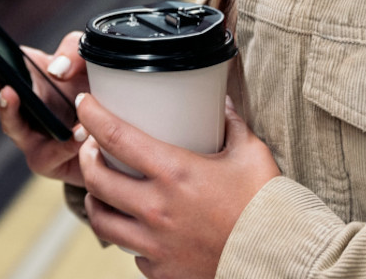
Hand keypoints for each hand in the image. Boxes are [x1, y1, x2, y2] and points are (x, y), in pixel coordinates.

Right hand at [0, 16, 89, 186]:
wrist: (115, 136)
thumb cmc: (91, 94)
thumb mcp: (86, 61)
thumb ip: (73, 51)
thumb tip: (56, 71)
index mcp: (23, 75)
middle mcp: (18, 105)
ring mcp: (27, 134)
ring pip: (10, 124)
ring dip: (8, 110)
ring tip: (10, 93)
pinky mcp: (45, 160)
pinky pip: (51, 151)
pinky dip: (65, 142)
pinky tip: (79, 132)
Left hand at [76, 92, 279, 277]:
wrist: (280, 259)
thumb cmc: (266, 207)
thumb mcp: (251, 154)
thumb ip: (231, 125)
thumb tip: (221, 104)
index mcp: (174, 173)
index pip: (115, 136)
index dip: (92, 115)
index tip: (85, 104)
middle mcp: (157, 209)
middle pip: (96, 179)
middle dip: (86, 157)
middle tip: (91, 147)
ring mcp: (155, 244)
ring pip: (102, 220)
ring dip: (95, 199)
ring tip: (101, 187)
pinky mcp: (161, 270)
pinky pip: (131, 252)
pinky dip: (129, 235)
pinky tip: (138, 225)